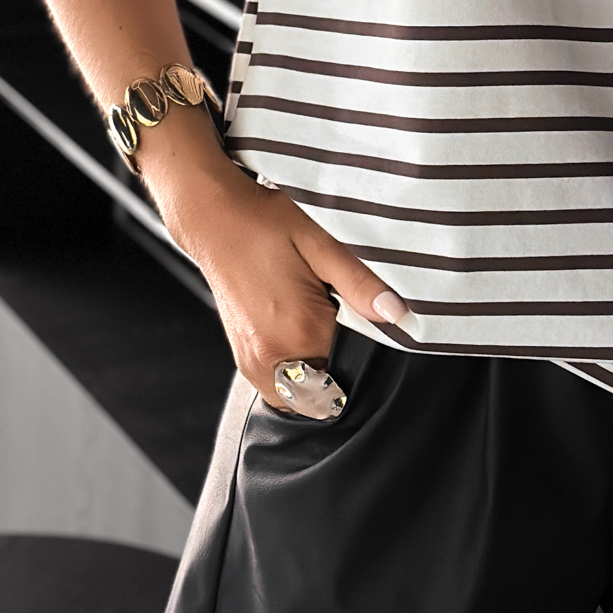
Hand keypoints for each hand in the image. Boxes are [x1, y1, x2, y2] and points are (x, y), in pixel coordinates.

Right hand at [136, 116, 405, 410]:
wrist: (214, 218)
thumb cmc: (264, 223)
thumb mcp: (321, 242)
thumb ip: (361, 284)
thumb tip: (399, 313)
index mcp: (299, 330)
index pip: (356, 363)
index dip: (369, 343)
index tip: (362, 318)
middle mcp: (272, 356)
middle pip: (330, 387)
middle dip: (344, 363)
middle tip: (338, 318)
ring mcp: (253, 363)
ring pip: (305, 394)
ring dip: (321, 370)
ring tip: (318, 323)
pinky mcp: (244, 359)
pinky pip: (282, 386)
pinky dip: (298, 370)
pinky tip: (299, 329)